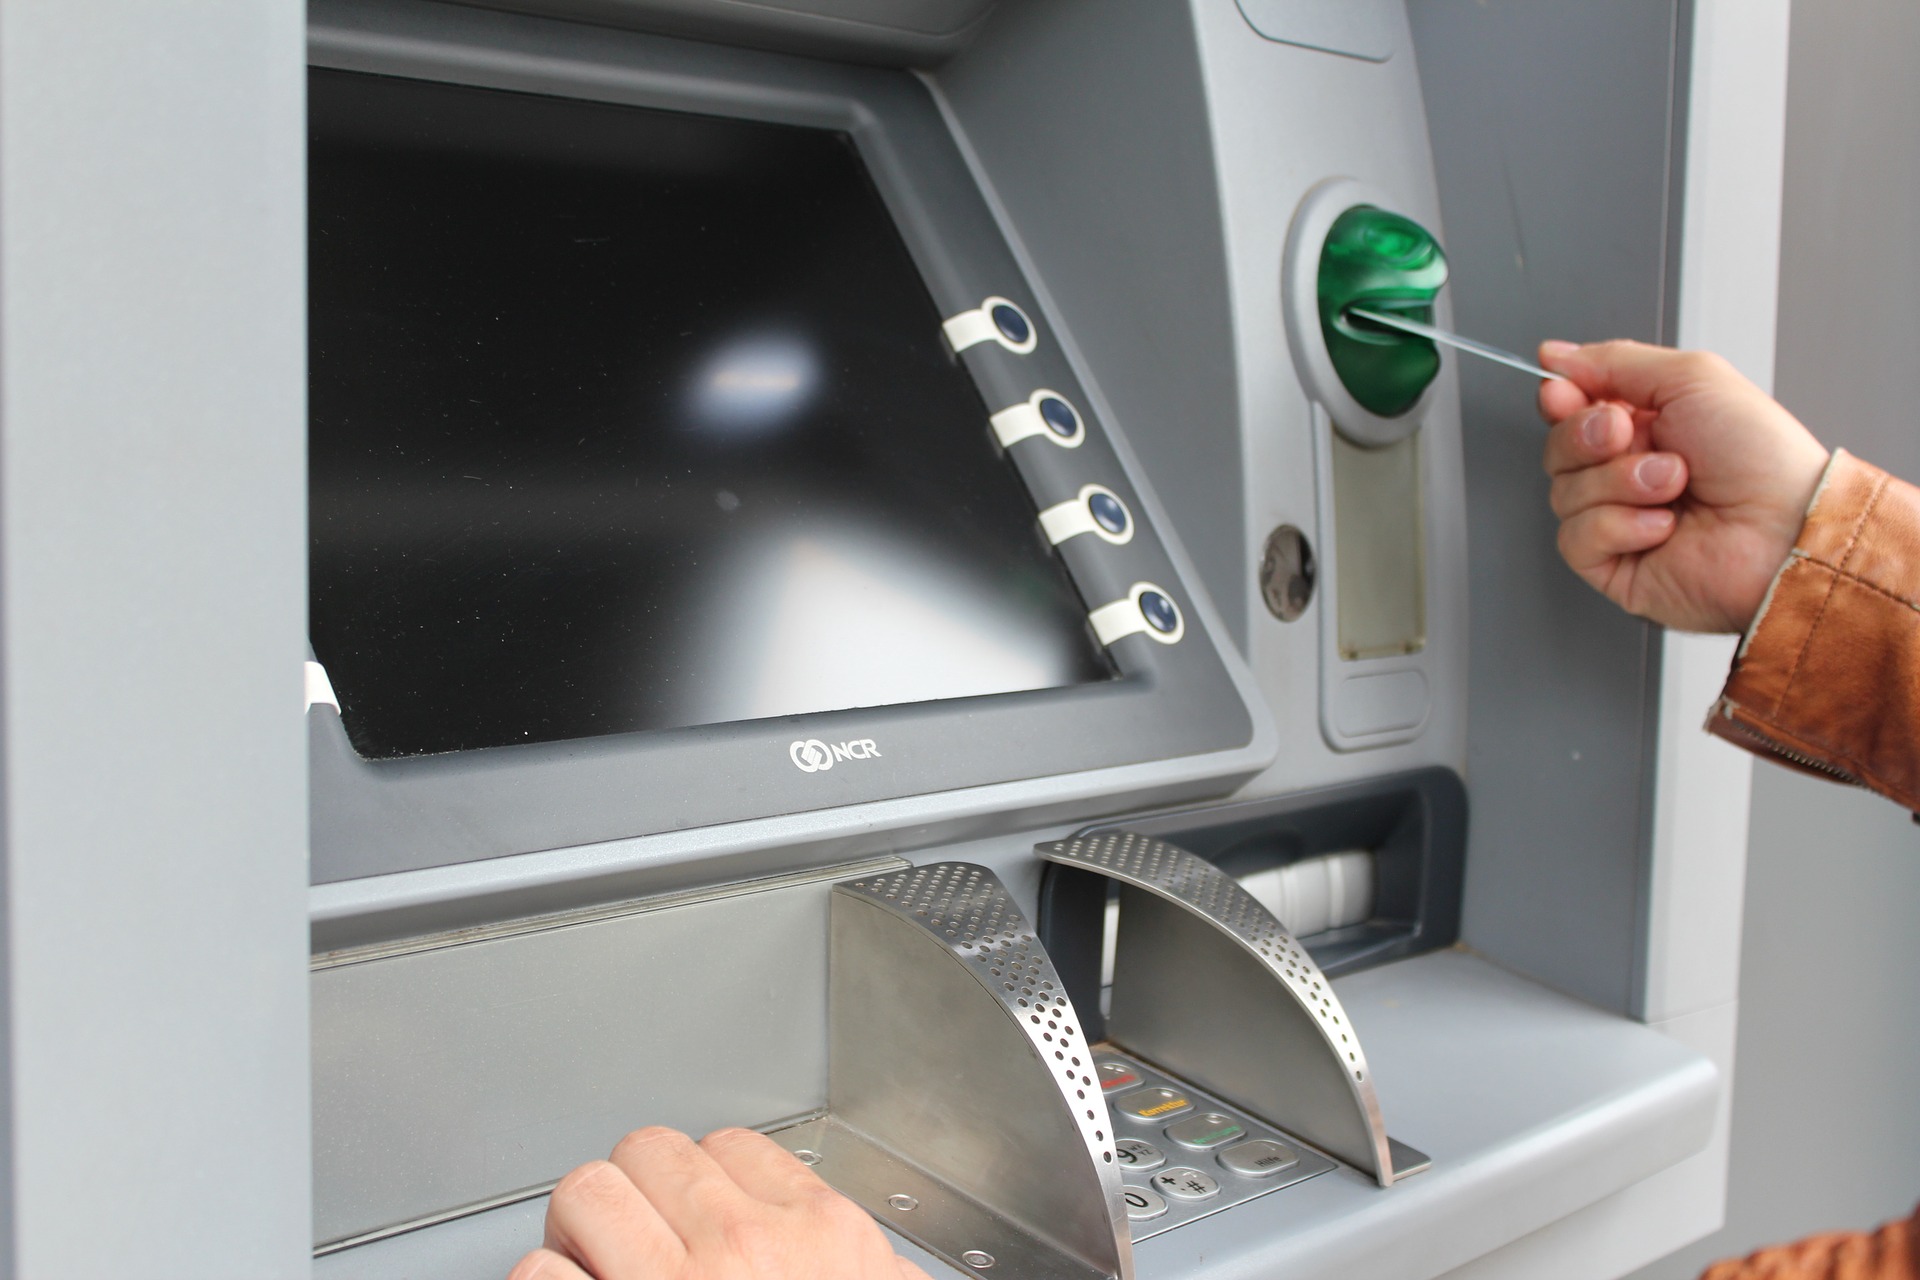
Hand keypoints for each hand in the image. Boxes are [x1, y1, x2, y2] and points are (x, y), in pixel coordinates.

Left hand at [509, 1127, 932, 1279]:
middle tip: (631, 1239)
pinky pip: (541, 1275)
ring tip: (592, 1269)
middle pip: (649, 1152)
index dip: (699, 1182)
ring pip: (587, 1191)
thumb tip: (883, 1269)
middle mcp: (741, 1245)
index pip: (731, 1147)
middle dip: (633, 1194)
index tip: (691, 1216)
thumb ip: (875, 1278)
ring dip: (579, 1233)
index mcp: (818, 1235)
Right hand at [1537, 339, 1829, 632]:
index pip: (1570, 408)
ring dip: (1619, 483)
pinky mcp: (1611, 563)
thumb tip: (1555, 355)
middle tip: (1628, 436)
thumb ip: (1615, 360)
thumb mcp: (1692, 377)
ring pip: (1562, 492)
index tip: (1564, 393)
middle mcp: (1626, 471)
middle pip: (1558, 448)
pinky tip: (1663, 526)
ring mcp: (1617, 518)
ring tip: (1672, 485)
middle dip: (1587, 437)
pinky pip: (1575, 538)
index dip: (1560, 400)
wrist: (1785, 528)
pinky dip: (1619, 526)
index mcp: (1644, 425)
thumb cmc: (1761, 458)